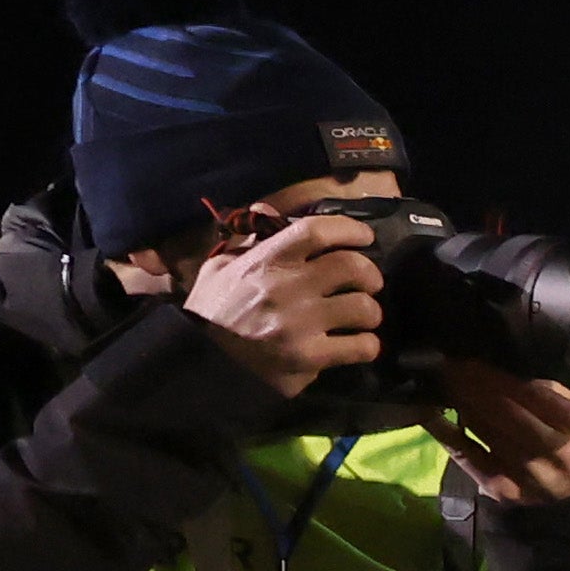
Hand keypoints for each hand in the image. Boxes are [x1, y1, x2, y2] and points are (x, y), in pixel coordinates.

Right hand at [188, 210, 384, 396]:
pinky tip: (356, 344)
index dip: (349, 229)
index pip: (316, 231)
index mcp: (265, 261)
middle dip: (370, 274)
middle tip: (367, 283)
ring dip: (370, 312)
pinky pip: (361, 347)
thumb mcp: (220, 267)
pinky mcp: (309, 358)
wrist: (200, 361)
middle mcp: (287, 288)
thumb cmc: (212, 311)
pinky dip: (367, 345)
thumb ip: (250, 240)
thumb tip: (267, 210)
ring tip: (360, 316)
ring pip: (364, 308)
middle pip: (353, 267)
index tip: (364, 236)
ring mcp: (300, 324)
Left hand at [433, 363, 569, 504]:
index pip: (534, 396)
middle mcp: (555, 454)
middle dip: (475, 386)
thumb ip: (548, 392)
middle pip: (506, 412)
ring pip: (485, 430)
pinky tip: (431, 414)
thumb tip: (502, 370)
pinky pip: (469, 456)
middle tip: (451, 366)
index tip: (474, 360)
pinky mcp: (503, 489)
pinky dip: (447, 433)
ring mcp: (527, 475)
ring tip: (445, 382)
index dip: (500, 377)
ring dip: (462, 402)